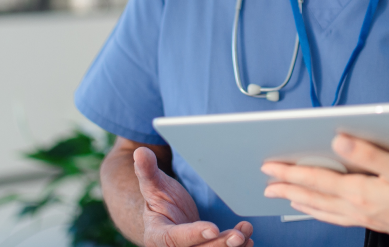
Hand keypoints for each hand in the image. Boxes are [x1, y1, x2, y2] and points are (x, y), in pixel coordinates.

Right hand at [134, 146, 253, 246]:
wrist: (167, 219)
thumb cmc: (161, 200)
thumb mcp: (153, 185)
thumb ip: (147, 172)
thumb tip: (140, 151)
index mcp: (157, 235)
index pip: (176, 238)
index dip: (195, 234)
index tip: (213, 228)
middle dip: (219, 245)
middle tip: (237, 235)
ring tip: (245, 231)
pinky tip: (248, 240)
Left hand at [261, 134, 388, 245]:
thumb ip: (367, 152)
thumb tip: (338, 139)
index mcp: (359, 192)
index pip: (316, 179)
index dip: (290, 172)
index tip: (270, 166)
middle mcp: (355, 207)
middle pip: (312, 196)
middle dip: (287, 188)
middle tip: (266, 183)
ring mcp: (361, 216)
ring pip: (321, 209)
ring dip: (299, 201)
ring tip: (283, 196)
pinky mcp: (369, 220)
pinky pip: (334, 217)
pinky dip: (318, 212)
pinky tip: (315, 209)